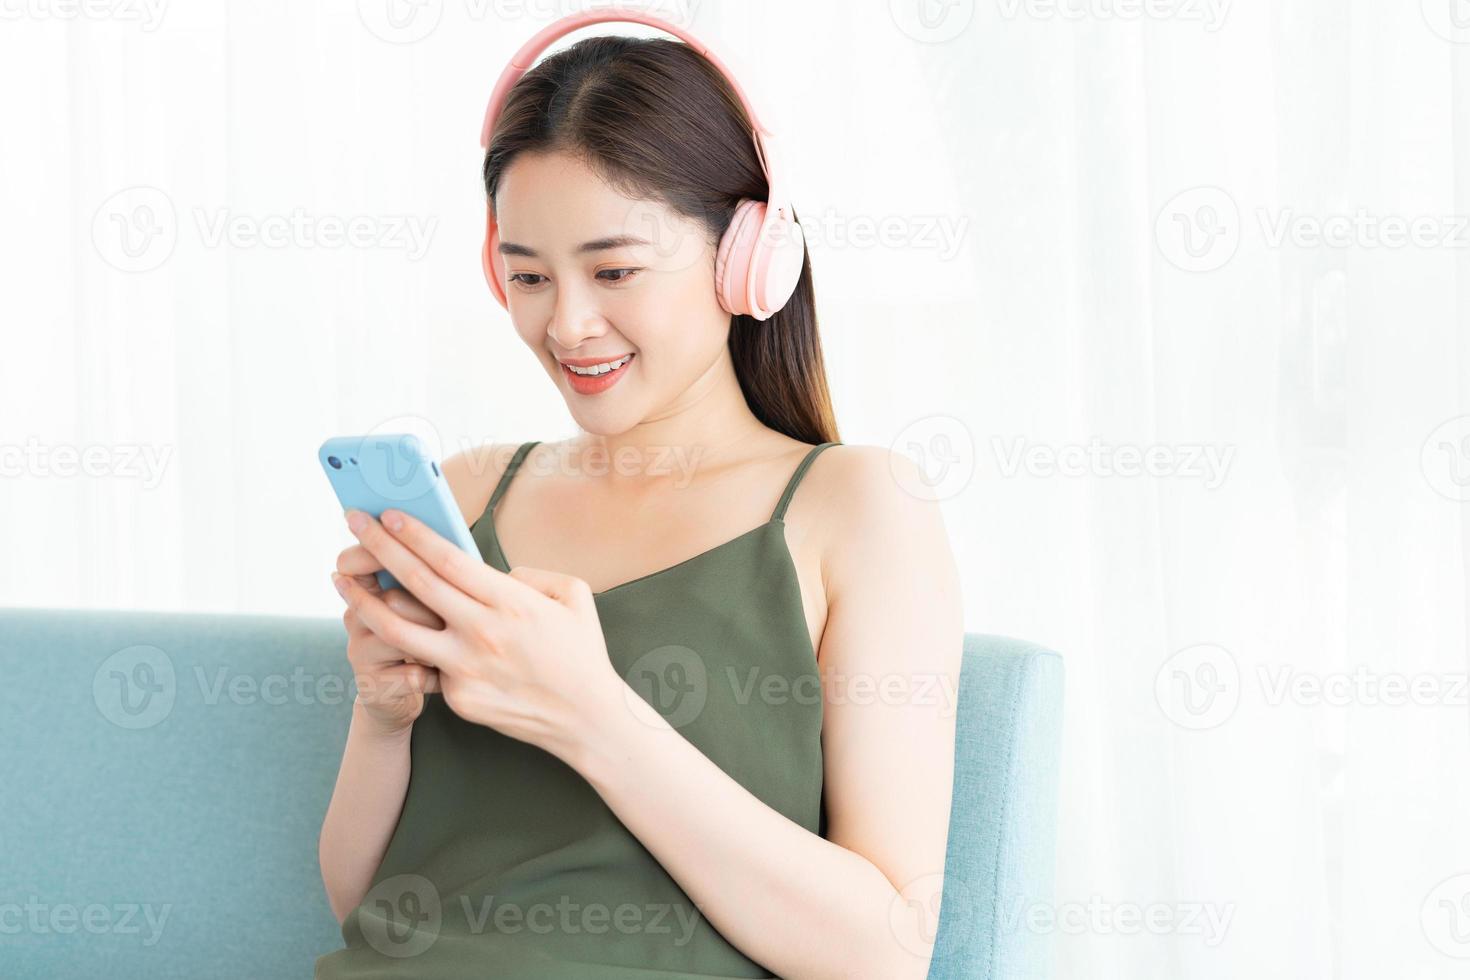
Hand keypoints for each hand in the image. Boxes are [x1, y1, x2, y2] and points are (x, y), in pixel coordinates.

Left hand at [332, 507, 624, 762]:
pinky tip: (381, 630)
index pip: (449, 559)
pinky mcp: (459, 699)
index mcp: (511, 601)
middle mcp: (483, 632)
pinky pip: (425, 666)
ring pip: (397, 629)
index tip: (389, 514)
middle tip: (354, 521)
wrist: (587, 718)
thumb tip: (492, 573)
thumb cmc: (581, 652)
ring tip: (342, 580)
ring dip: (363, 600)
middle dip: (379, 547)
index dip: (415, 534)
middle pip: (416, 582)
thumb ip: (530, 575)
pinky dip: (403, 647)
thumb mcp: (572, 596)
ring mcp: (466, 669)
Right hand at [332, 542, 443, 735]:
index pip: (354, 562)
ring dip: (432, 638)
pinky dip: (435, 674)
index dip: (373, 548)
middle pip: (390, 599)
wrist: (412, 693)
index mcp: (368, 591)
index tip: (395, 530)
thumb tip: (462, 550)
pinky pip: (411, 674)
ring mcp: (361, 653)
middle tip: (453, 607)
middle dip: (428, 603)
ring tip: (451, 640)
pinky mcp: (374, 686)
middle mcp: (356, 619)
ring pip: (398, 636)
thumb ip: (433, 576)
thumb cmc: (431, 635)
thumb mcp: (428, 601)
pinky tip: (444, 674)